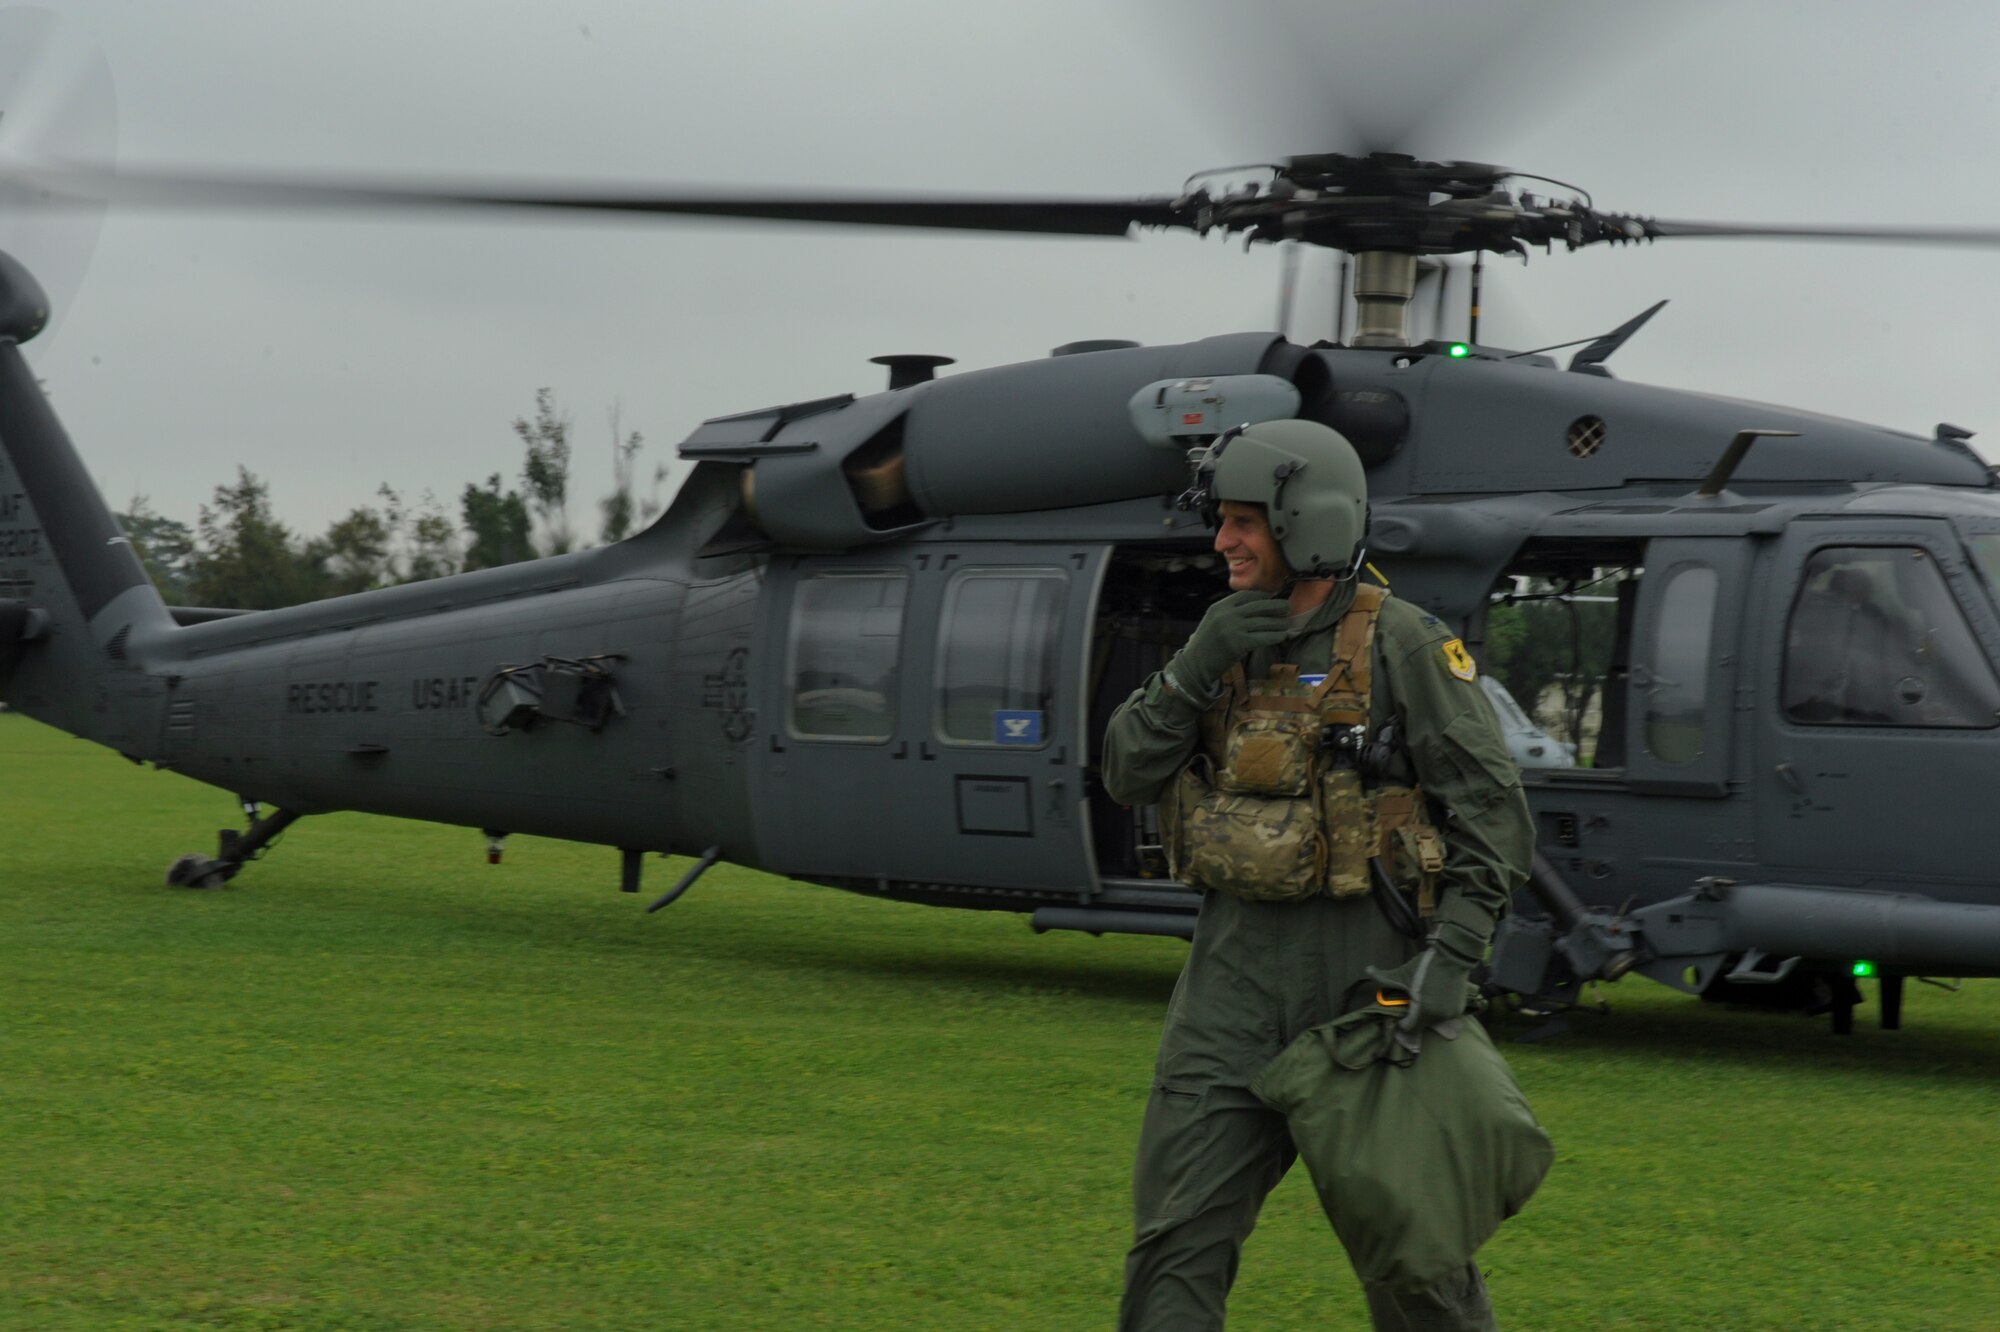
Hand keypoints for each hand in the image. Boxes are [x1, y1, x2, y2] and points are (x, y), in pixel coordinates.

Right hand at [1169, 590, 1291, 698]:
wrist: (1195, 665)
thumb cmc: (1207, 644)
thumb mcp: (1214, 621)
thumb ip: (1230, 612)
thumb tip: (1254, 606)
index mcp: (1220, 606)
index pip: (1247, 595)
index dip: (1264, 595)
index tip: (1273, 598)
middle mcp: (1227, 614)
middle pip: (1259, 605)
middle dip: (1276, 606)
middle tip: (1287, 607)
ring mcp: (1233, 628)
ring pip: (1264, 622)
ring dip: (1278, 623)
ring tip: (1286, 624)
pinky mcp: (1239, 644)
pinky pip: (1263, 637)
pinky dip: (1275, 636)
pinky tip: (1281, 636)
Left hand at [1364, 915, 1488, 1035]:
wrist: (1454, 955)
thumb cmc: (1426, 965)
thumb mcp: (1403, 973)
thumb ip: (1384, 978)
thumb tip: (1367, 970)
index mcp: (1424, 1011)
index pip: (1410, 1028)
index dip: (1403, 1023)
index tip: (1400, 1014)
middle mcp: (1439, 1017)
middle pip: (1422, 1023)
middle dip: (1415, 1016)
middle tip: (1412, 1001)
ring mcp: (1451, 1014)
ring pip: (1434, 1020)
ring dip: (1427, 1013)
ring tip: (1424, 997)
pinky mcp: (1459, 1009)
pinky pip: (1444, 1014)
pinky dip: (1438, 1009)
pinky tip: (1435, 997)